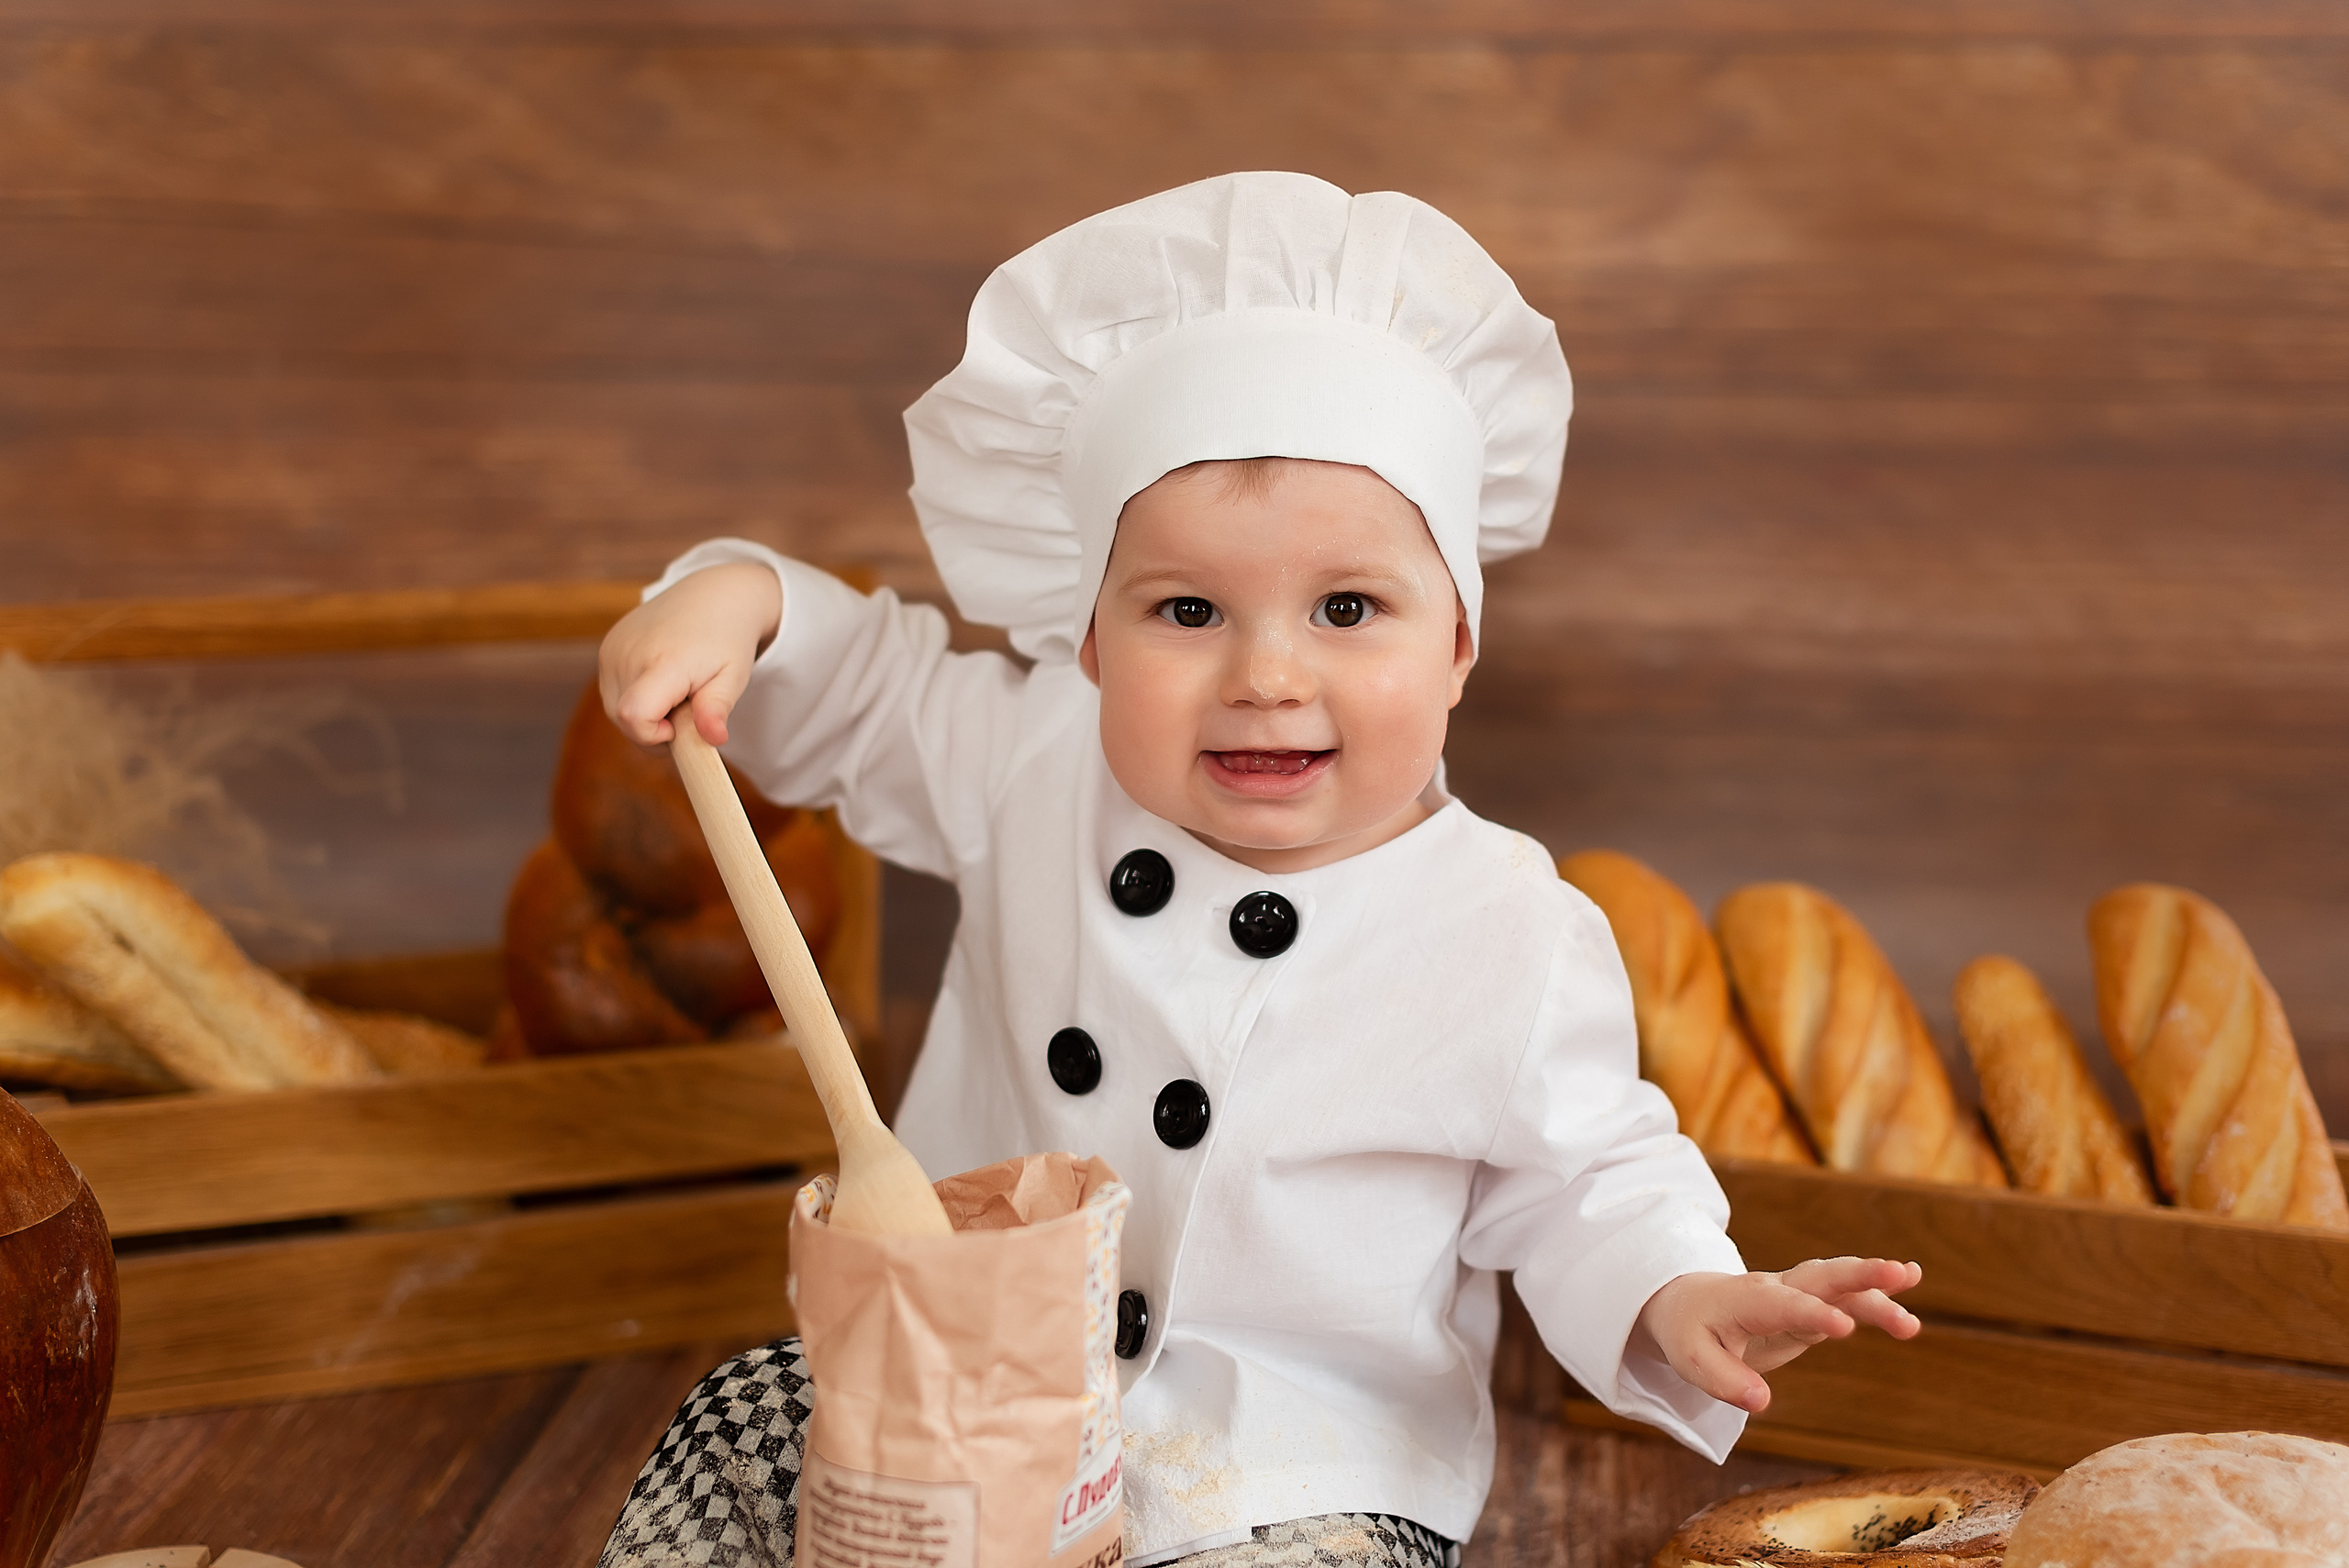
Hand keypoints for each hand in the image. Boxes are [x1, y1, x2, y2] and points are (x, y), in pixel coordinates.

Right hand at [599, 563, 782, 747]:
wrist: (713, 595)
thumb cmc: (727, 640)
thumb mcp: (733, 676)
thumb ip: (717, 708)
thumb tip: (715, 738)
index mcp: (664, 662)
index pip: (633, 717)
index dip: (654, 736)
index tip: (680, 725)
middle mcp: (629, 653)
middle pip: (624, 721)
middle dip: (654, 730)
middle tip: (686, 706)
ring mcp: (613, 649)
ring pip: (615, 710)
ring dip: (645, 714)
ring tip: (676, 690)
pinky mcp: (607, 647)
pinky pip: (613, 691)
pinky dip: (635, 696)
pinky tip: (660, 678)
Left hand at [1635, 1256, 1922, 1414]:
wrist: (1686, 1304)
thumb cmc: (1689, 1331)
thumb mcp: (1692, 1360)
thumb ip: (1725, 1380)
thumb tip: (1760, 1402)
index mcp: (1748, 1300)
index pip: (1784, 1305)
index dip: (1813, 1314)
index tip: (1844, 1328)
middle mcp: (1778, 1290)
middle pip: (1823, 1276)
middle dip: (1861, 1274)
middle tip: (1902, 1272)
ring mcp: (1798, 1296)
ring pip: (1842, 1287)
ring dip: (1878, 1293)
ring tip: (1913, 1318)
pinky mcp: (1810, 1309)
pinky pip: (1847, 1303)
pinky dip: (1875, 1306)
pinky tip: (1906, 1321)